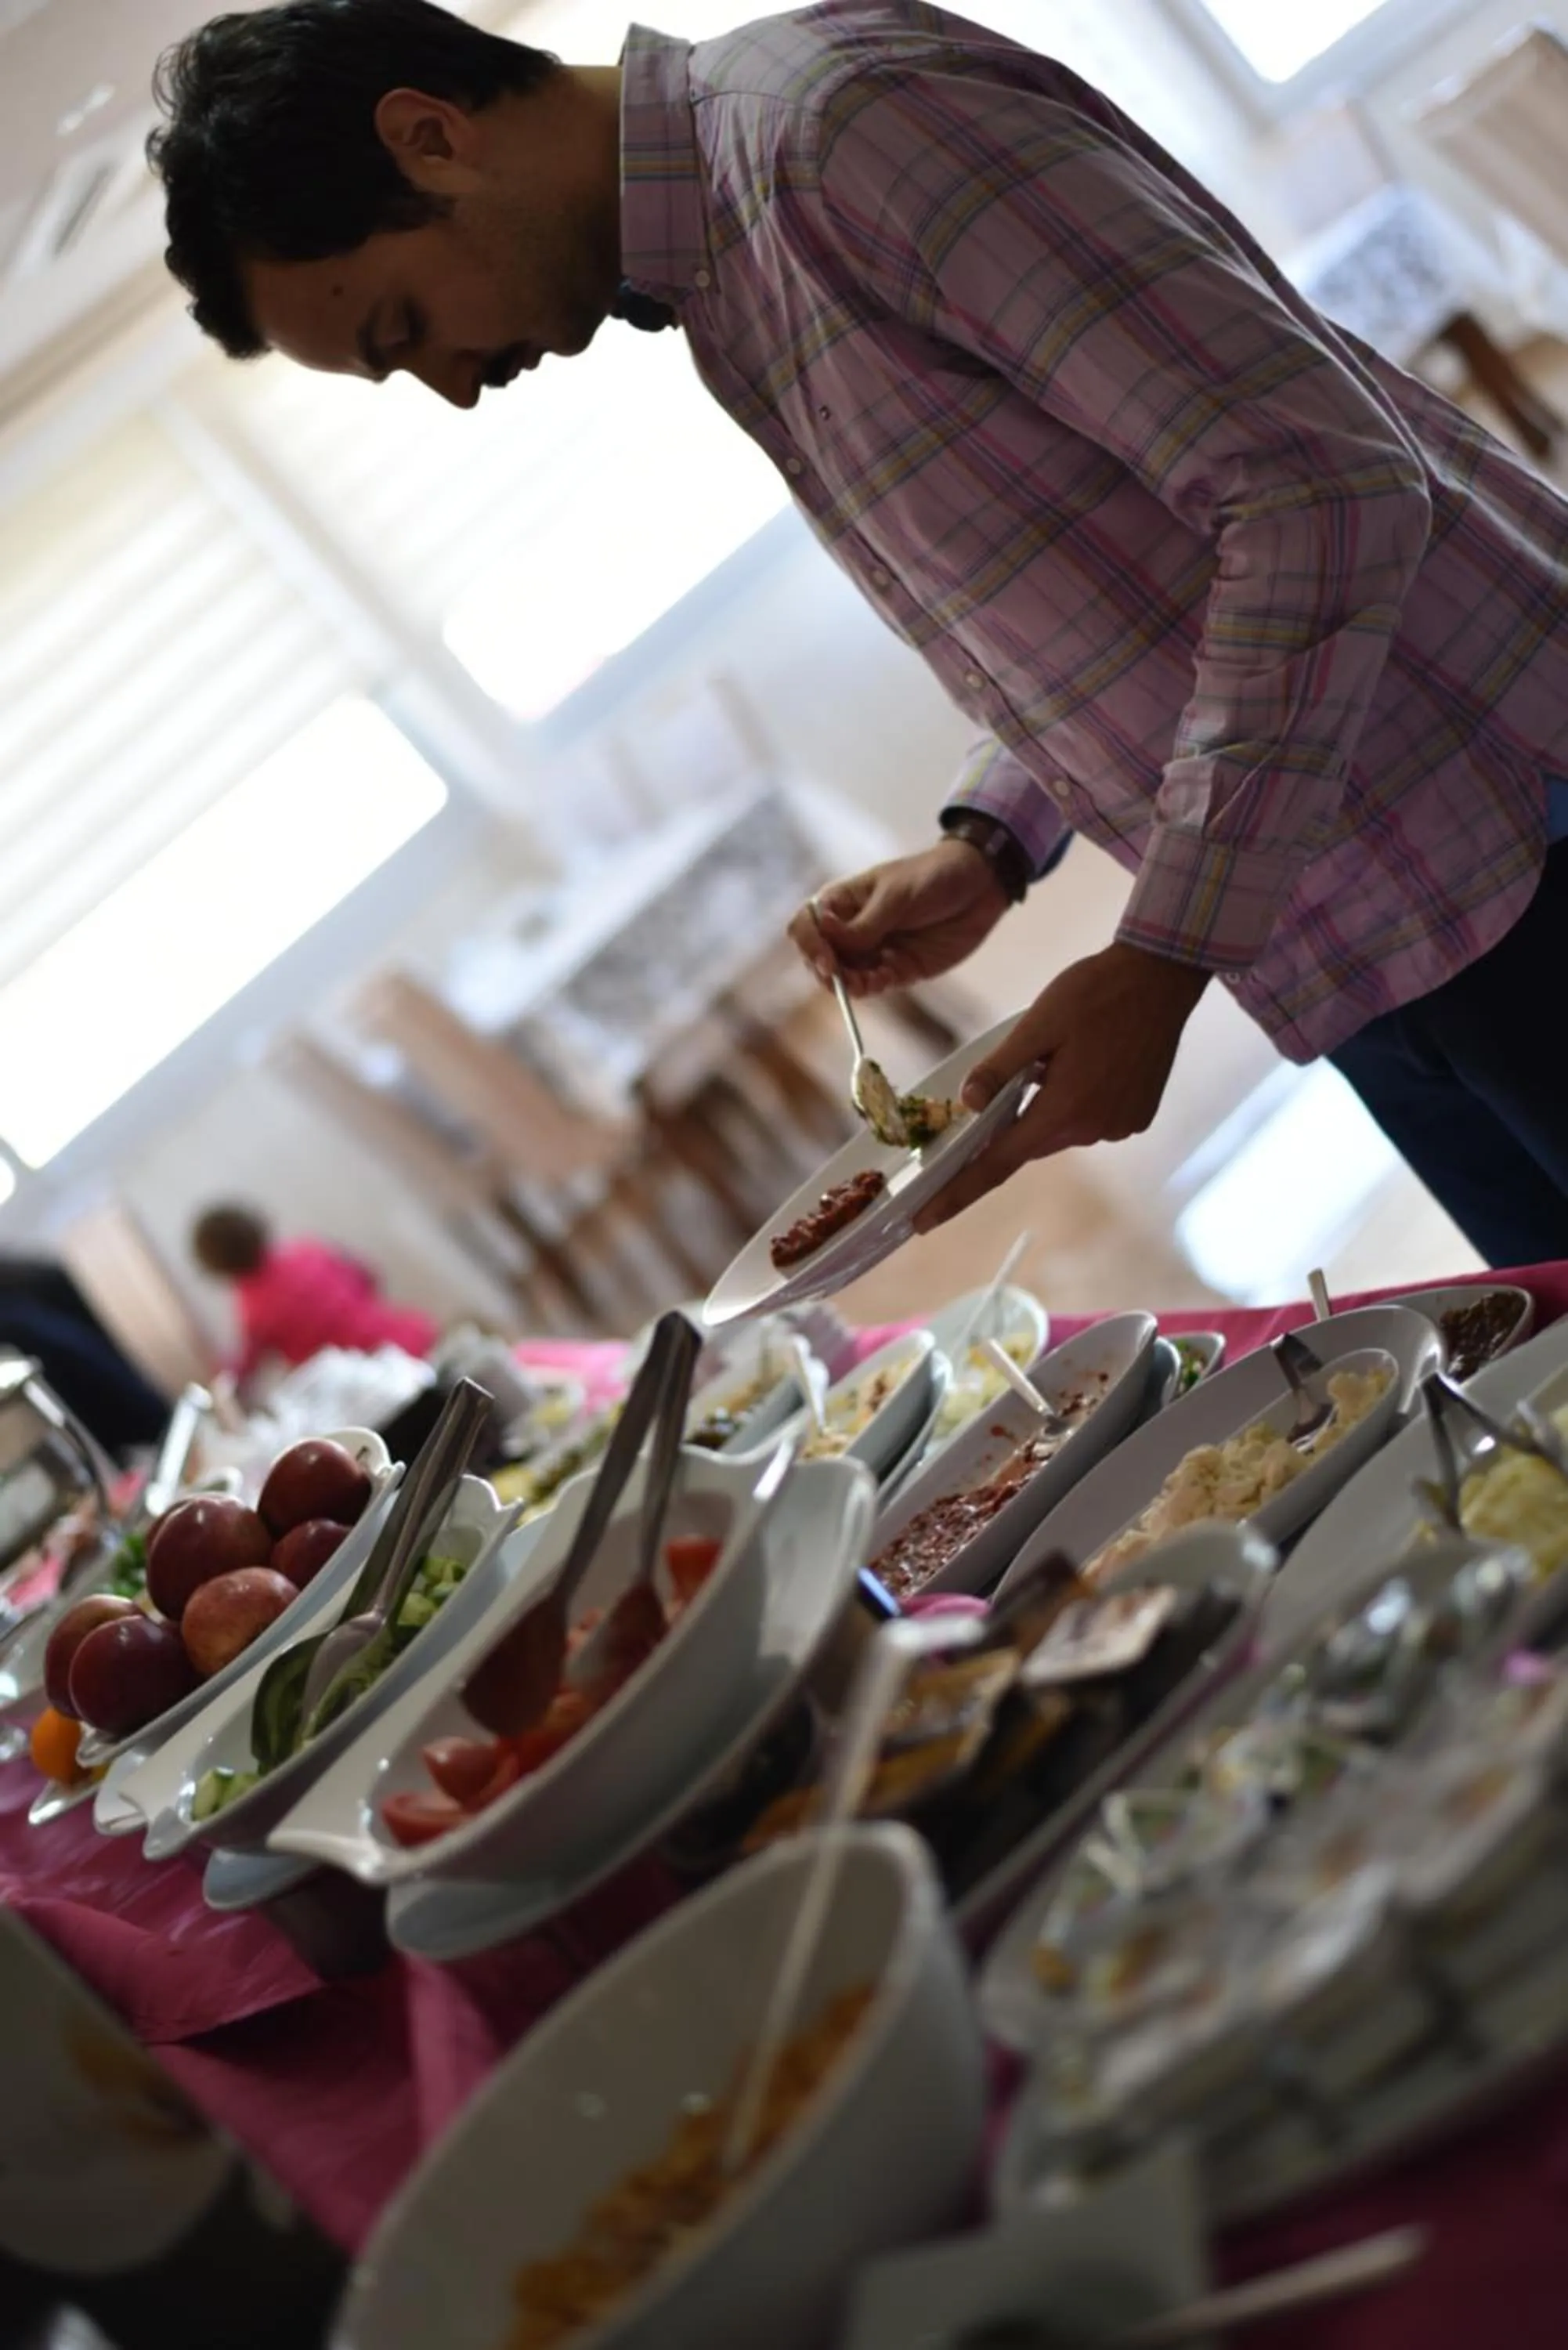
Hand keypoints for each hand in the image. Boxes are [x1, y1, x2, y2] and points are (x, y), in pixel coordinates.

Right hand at [788, 838, 1009, 999]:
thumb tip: (827, 935)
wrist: (981, 885)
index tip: (826, 956)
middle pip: (820, 957)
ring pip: (845, 977)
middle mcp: (853, 929)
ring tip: (864, 983)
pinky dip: (871, 988)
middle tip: (841, 976)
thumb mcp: (897, 895)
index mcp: (844, 902)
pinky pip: (873, 985)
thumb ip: (865, 923)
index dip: (809, 943)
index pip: (807, 925)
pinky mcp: (897, 969)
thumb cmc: (934, 876)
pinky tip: (881, 982)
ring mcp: (874, 951)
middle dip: (826, 969)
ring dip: (848, 984)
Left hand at [913, 942, 1210, 1229]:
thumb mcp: (1036, 1023)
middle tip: (1008, 1083)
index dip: (956, 1194)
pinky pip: (1089, 1122)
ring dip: (1045, 1110)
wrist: (1160, 979)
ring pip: (1059, 1132)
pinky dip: (1075, 1104)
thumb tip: (966, 1103)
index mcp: (1063, 1109)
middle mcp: (1093, 1128)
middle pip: (1028, 1144)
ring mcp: (1119, 1126)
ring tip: (1056, 1060)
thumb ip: (999, 1068)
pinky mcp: (1136, 1117)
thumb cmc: (1096, 993)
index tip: (924, 1220)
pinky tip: (1084, 1066)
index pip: (996, 1164)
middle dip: (1007, 1126)